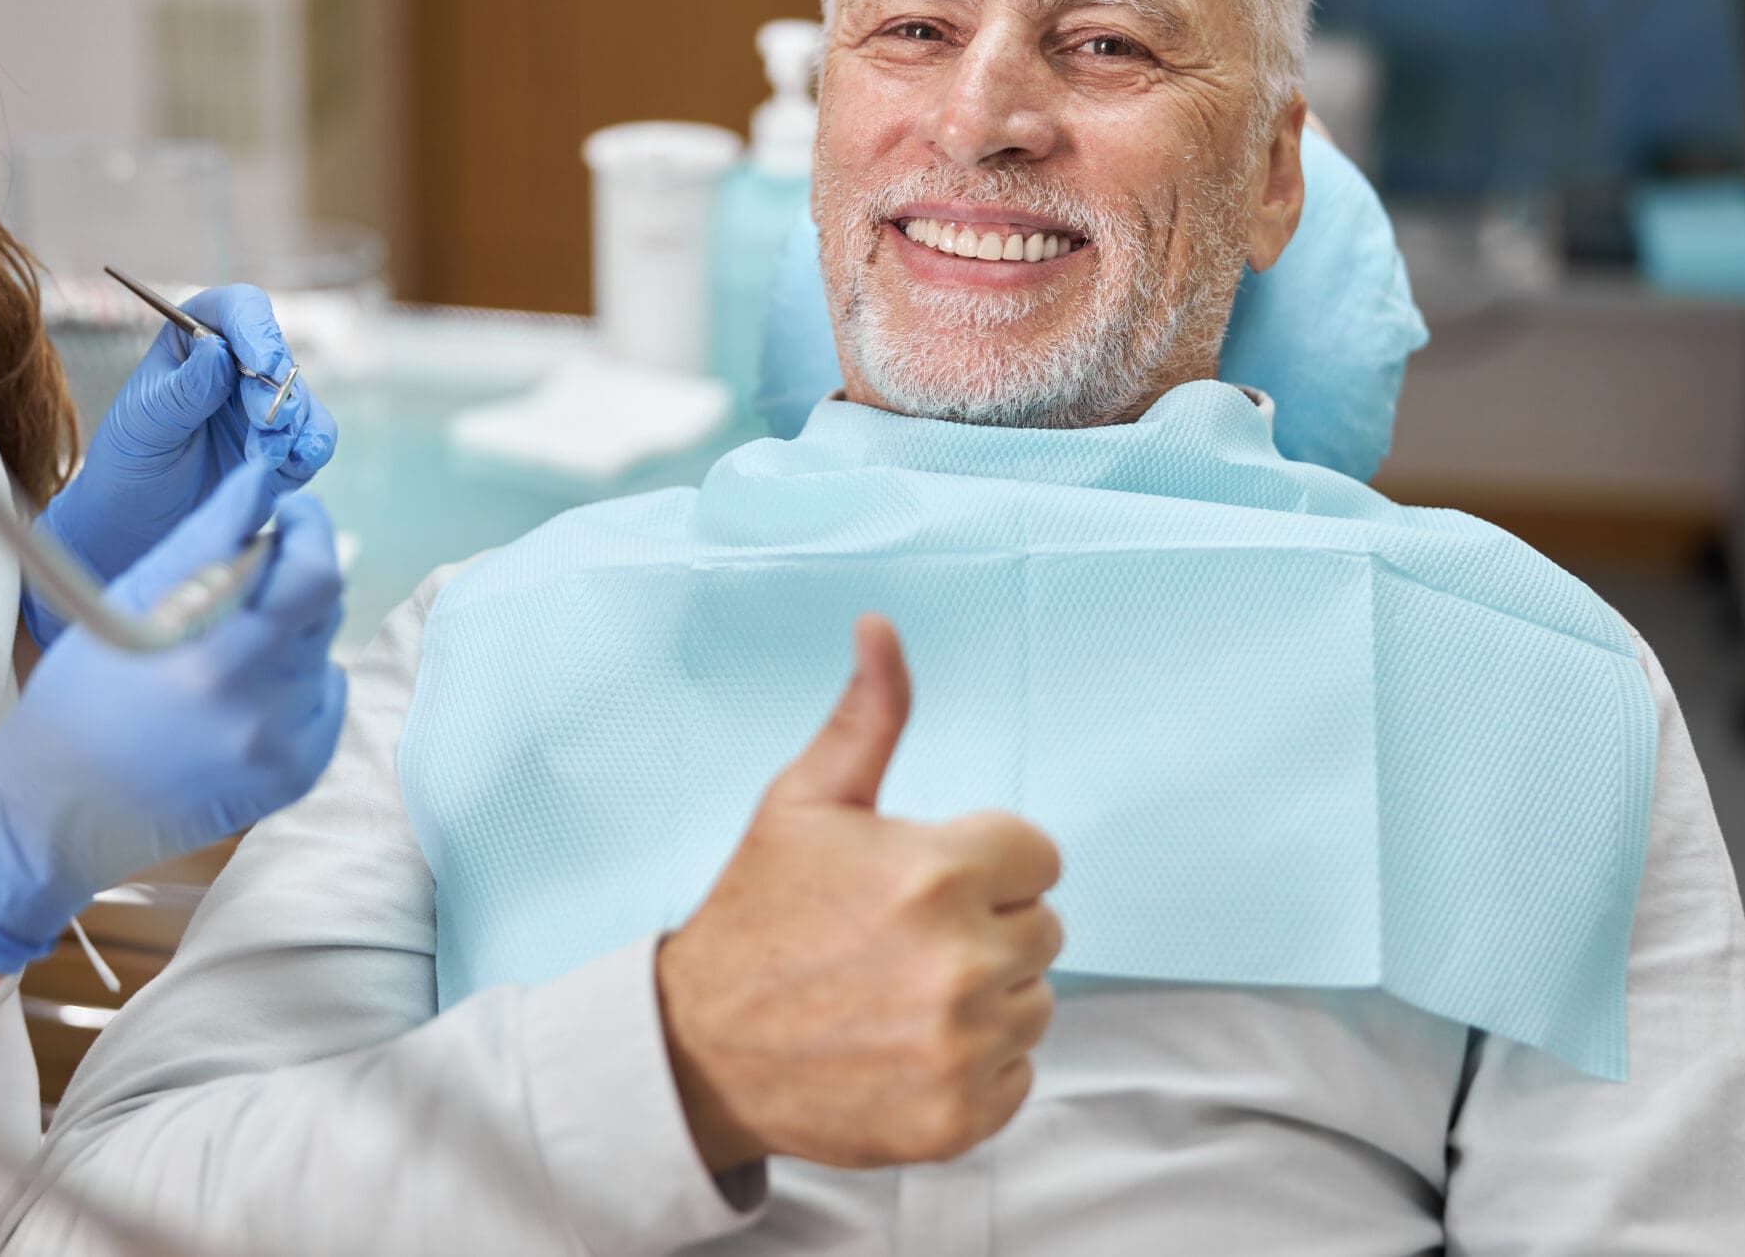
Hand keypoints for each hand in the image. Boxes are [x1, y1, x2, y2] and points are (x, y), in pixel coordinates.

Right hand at [0, 462, 348, 971]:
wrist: (59, 808)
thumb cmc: (84, 691)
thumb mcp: (131, 600)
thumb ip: (210, 537)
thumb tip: (266, 479)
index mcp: (210, 655)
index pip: (313, 574)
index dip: (310, 529)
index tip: (289, 514)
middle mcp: (257, 708)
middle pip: (323, 606)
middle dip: (292, 576)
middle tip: (242, 582)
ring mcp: (281, 748)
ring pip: (323, 649)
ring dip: (289, 631)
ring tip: (222, 651)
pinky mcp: (295, 775)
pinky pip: (326, 698)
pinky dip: (298, 681)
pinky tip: (240, 694)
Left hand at [26, 285, 336, 645]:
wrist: (136, 525)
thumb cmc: (129, 464)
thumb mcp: (143, 425)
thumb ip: (183, 390)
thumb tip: (218, 350)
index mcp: (195, 340)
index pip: (237, 310)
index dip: (256, 328)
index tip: (262, 364)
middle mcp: (238, 366)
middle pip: (278, 355)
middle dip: (275, 389)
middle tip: (263, 423)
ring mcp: (264, 407)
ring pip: (302, 398)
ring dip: (292, 425)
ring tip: (263, 457)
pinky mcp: (286, 447)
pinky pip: (316, 437)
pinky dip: (312, 447)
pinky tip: (294, 463)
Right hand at [654, 616, 1062, 1172]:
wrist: (699, 1049)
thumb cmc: (758, 915)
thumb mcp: (804, 802)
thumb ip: (868, 716)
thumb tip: (881, 627)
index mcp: (936, 871)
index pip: (1039, 857)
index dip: (983, 863)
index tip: (922, 883)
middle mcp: (961, 961)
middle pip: (1044, 929)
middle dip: (986, 926)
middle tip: (902, 941)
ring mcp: (962, 1047)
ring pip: (1036, 1003)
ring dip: (986, 998)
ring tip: (902, 994)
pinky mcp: (959, 1117)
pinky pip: (1020, 1074)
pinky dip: (976, 1066)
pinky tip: (908, 1047)